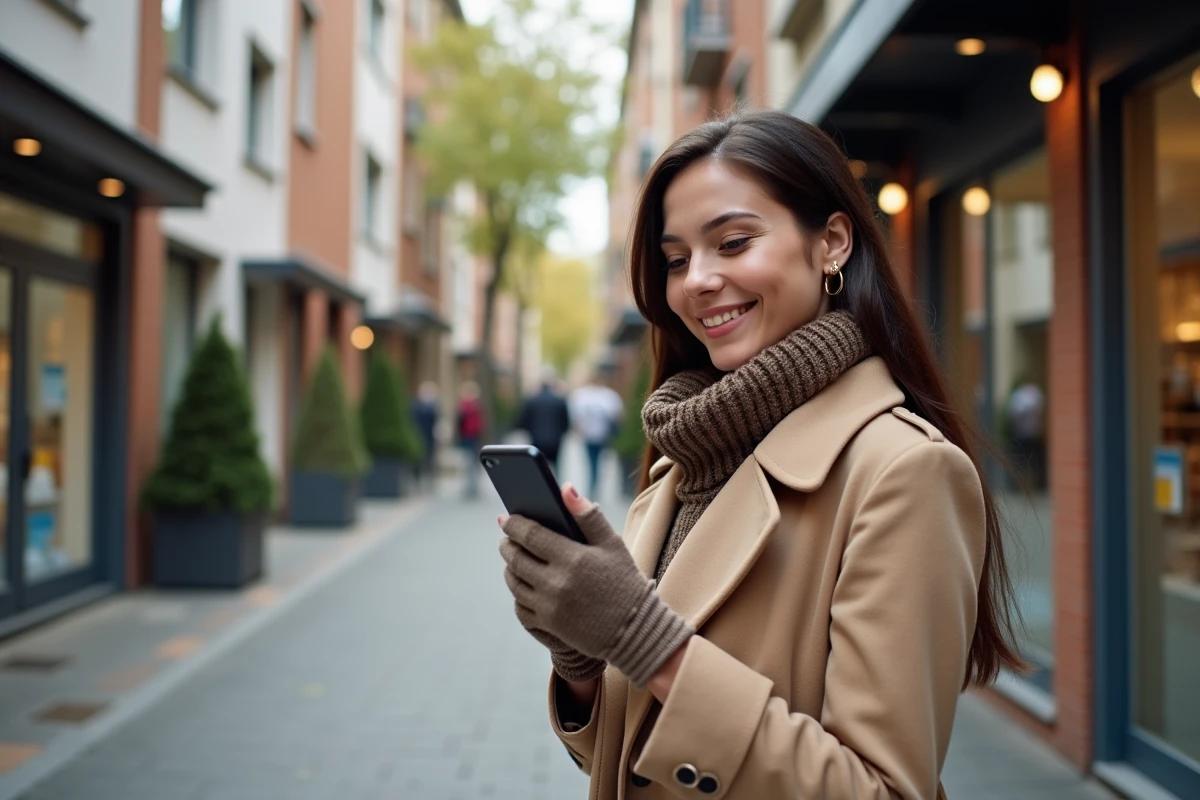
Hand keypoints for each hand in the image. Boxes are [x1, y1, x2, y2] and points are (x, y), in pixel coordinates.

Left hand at [498, 486, 605, 682]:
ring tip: (512, 557)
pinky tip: (521, 582)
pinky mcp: (548, 625)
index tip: (506, 517)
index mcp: (572, 558)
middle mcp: (556, 583)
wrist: (634, 629)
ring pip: (514, 582)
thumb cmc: (624, 580)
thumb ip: (588, 515)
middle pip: (516, 559)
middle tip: (506, 537)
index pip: (530, 535)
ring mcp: (550, 606)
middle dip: (507, 545)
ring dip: (509, 567)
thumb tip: (565, 488)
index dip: (514, 524)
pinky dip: (517, 592)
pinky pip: (520, 606)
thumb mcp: (612, 544)